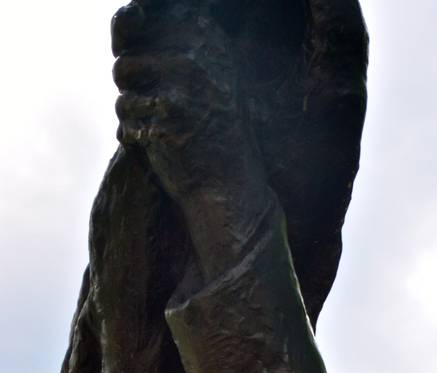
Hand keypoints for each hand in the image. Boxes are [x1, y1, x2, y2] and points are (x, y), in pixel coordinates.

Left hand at [112, 2, 270, 276]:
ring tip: (159, 134)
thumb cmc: (217, 139)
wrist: (231, 194)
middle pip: (127, 61)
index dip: (142, 61)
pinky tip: (160, 153)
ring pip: (122, 93)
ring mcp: (178, 93)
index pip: (148, 31)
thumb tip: (126, 31)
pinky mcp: (162, 124)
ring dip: (131, 115)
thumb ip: (179, 55)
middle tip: (156, 116)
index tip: (157, 92)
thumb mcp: (210, 84)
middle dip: (132, 89)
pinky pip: (124, 124)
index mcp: (208, 45)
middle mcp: (194, 62)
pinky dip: (134, 141)